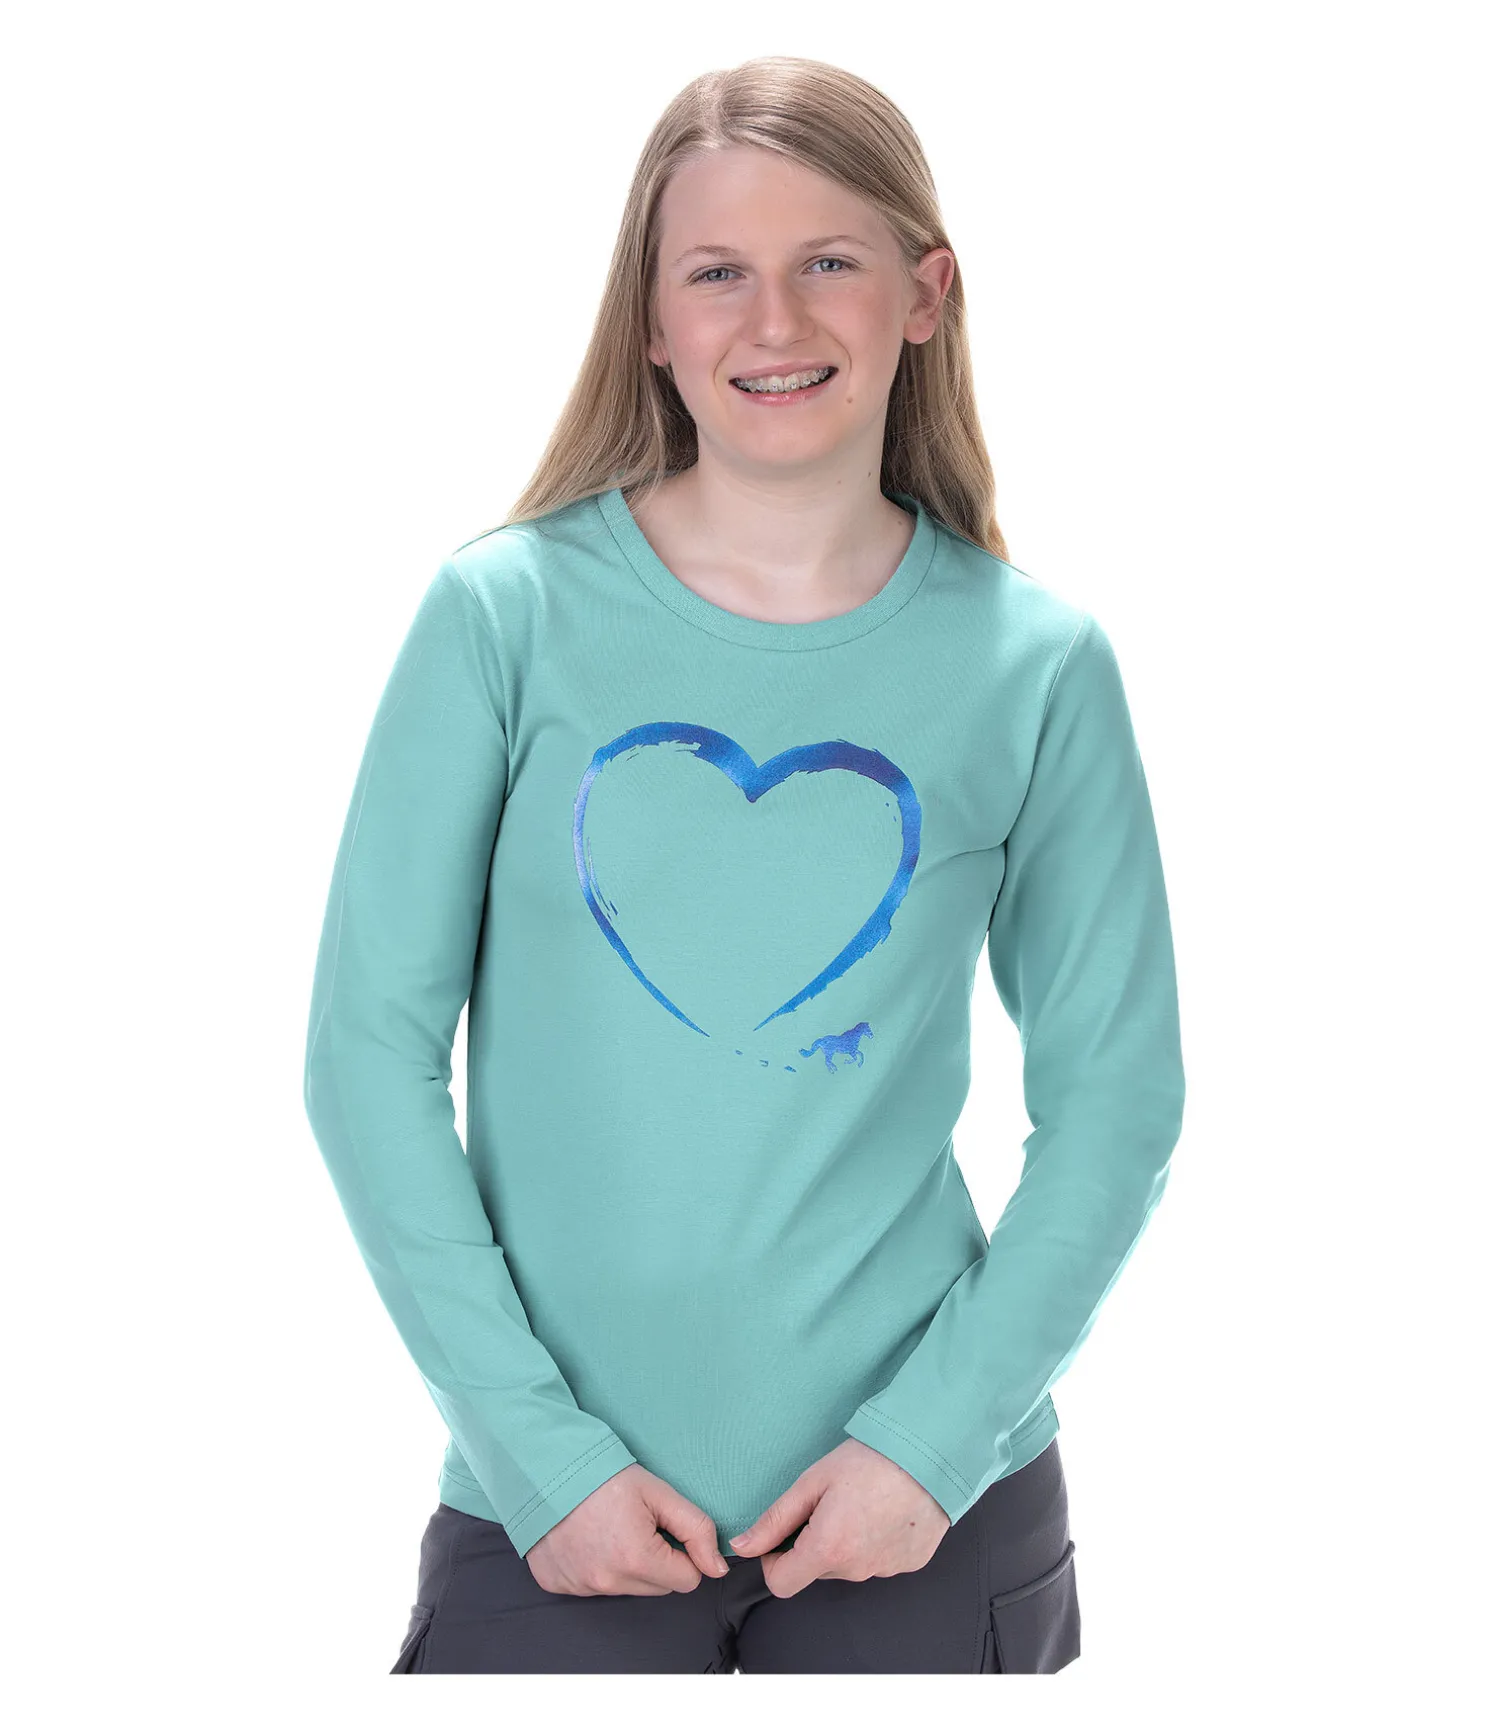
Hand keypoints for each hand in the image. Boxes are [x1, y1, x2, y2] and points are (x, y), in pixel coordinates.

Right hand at [525, 1463, 730, 1595]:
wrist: (544, 1468)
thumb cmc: (603, 1476)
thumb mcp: (658, 1492)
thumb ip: (696, 1528)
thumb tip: (717, 1567)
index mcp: (636, 1560)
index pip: (686, 1580)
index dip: (683, 1552)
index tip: (665, 1529)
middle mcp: (606, 1582)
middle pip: (657, 1587)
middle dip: (656, 1560)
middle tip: (637, 1524)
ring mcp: (579, 1587)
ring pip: (626, 1588)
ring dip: (627, 1565)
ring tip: (611, 1527)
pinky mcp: (558, 1585)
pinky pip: (593, 1586)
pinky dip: (596, 1566)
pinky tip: (587, 1538)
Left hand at [728, 1438, 950, 1596]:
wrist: (930, 1453)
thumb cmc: (869, 1460)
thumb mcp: (813, 1482)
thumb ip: (775, 1519)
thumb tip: (742, 1545)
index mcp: (828, 1551)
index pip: (781, 1585)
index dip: (774, 1561)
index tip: (784, 1534)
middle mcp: (857, 1571)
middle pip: (817, 1570)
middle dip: (813, 1543)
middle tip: (829, 1503)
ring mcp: (886, 1571)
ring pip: (849, 1565)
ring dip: (845, 1543)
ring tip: (861, 1502)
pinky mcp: (910, 1564)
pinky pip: (879, 1561)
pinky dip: (874, 1542)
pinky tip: (884, 1511)